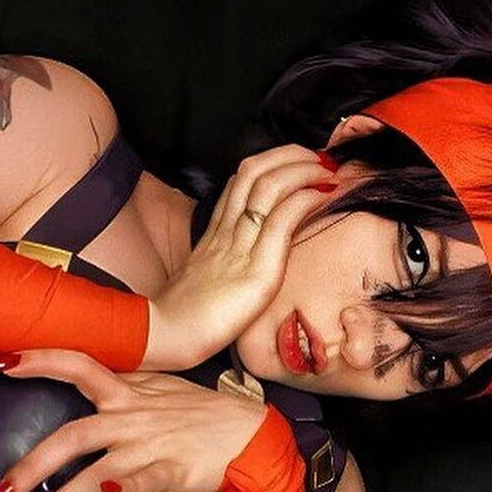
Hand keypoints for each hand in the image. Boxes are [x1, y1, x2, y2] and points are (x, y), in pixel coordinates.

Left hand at [0, 349, 270, 491]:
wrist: (251, 438)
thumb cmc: (202, 417)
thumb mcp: (158, 391)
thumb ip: (119, 388)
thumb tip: (83, 379)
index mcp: (126, 392)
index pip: (74, 365)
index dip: (34, 360)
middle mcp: (130, 417)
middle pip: (68, 437)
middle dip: (27, 468)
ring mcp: (149, 446)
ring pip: (92, 471)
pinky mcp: (171, 472)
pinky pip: (143, 481)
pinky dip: (124, 489)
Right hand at [142, 145, 339, 371]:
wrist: (165, 336)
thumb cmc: (181, 322)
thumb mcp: (202, 286)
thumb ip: (221, 268)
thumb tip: (243, 267)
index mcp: (213, 235)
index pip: (239, 183)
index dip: (270, 164)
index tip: (295, 164)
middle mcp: (225, 232)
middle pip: (253, 171)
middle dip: (289, 155)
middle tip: (317, 158)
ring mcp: (239, 248)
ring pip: (269, 186)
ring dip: (303, 170)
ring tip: (326, 172)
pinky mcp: (256, 270)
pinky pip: (283, 220)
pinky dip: (307, 199)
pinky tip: (322, 196)